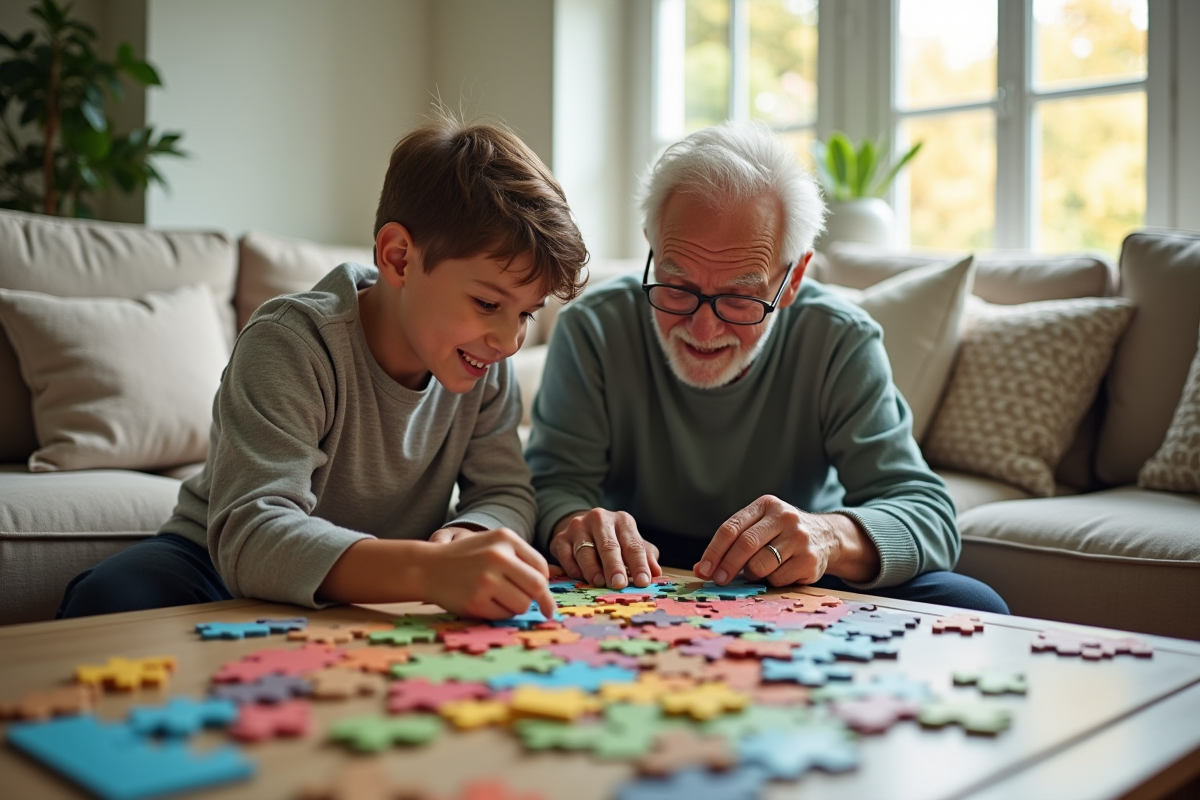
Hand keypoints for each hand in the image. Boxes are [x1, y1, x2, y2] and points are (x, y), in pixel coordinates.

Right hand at [420, 528, 557, 619]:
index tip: (546, 595)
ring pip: (523, 604)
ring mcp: (486, 579)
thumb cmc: (466, 557)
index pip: (540, 567)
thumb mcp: (493, 544)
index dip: (546, 584)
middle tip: (547, 610)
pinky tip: (486, 603)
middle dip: (543, 601)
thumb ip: (520, 558)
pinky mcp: (476, 601)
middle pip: (537, 587)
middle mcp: (497, 556)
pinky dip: (501, 613)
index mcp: (505, 538)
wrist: (427, 567)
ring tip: (501, 599)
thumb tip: (547, 585)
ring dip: (518, 607)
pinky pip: (504, 615)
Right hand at [550, 508, 661, 589]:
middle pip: (608, 546)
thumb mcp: (630, 543)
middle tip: (619, 584)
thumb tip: (656, 572)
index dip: (639, 564)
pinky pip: (566, 556)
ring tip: (599, 583)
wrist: (582, 527)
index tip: (643, 582)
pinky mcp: (560, 538)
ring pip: (585, 551)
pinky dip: (573, 569)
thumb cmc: (613, 539)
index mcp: (622, 520)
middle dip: (614, 566)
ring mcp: (578, 527)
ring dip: (592, 569)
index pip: (633, 544)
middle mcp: (599, 519)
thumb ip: (645, 555)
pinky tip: (581, 579)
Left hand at [693, 495, 878, 586]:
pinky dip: (772, 581)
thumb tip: (700, 569)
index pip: (731, 528)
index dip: (714, 551)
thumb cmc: (782, 534)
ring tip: (757, 571)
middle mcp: (784, 517)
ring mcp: (799, 538)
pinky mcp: (809, 559)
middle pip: (745, 545)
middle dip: (727, 566)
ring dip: (752, 574)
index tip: (703, 569)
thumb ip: (732, 543)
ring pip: (760, 565)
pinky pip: (778, 578)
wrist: (828, 537)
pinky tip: (779, 572)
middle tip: (718, 580)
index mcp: (766, 505)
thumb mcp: (759, 527)